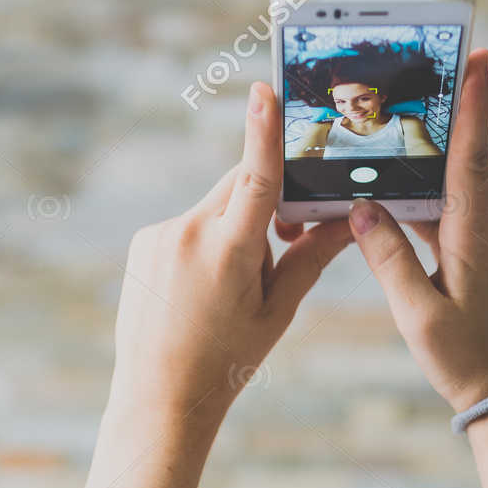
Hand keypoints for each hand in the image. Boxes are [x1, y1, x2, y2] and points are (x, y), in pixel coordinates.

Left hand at [108, 82, 351, 435]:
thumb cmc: (227, 359)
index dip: (263, 132)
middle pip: (239, 187)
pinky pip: (187, 226)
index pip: (255, 178)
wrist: (161, 395)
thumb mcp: (278, 311)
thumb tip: (346, 219)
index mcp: (230, 251)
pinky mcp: (142, 242)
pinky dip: (203, 243)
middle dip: (264, 205)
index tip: (264, 91)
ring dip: (232, 230)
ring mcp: (159, 236)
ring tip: (226, 290)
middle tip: (280, 246)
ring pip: (214, 208)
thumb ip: (310, 256)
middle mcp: (188, 233)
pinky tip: (199, 291)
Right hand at [348, 50, 487, 413]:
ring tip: (381, 118)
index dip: (476, 100)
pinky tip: (386, 184)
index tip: (480, 54)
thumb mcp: (417, 314)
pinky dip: (420, 189)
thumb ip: (386, 257)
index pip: (473, 150)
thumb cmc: (467, 358)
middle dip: (433, 110)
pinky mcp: (481, 244)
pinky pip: (447, 202)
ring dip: (419, 152)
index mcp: (476, 228)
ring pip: (449, 176)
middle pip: (458, 150)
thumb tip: (360, 208)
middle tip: (403, 69)